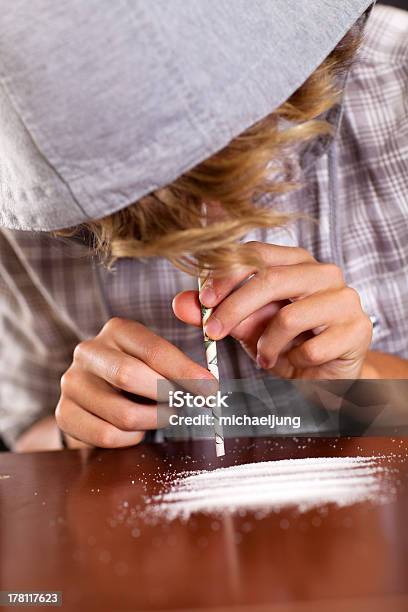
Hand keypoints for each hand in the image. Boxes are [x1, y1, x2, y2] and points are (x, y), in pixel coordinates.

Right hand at [56, 318, 213, 447]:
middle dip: (164, 396)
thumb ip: (180, 365)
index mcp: (117, 330)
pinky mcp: (64, 413)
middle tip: (182, 406)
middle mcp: (89, 351)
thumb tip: (209, 384)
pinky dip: (130, 438)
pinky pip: (106, 435)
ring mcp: (72, 382)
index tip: (210, 389)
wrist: (97, 394)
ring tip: (161, 416)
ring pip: (121, 412)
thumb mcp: (157, 359)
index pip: (153, 350)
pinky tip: (136, 429)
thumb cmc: (140, 373)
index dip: (184, 371)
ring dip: (151, 420)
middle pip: (129, 376)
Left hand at [173, 242, 371, 379]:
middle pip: (270, 279)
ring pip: (289, 316)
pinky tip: (295, 363)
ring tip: (264, 357)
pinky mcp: (358, 329)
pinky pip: (312, 347)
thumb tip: (180, 303)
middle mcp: (324, 272)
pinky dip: (294, 361)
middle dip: (234, 309)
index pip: (257, 254)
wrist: (324, 376)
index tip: (204, 301)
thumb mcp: (244, 326)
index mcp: (296, 261)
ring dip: (266, 345)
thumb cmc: (284, 343)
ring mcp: (345, 298)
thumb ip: (216, 312)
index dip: (225, 275)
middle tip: (213, 333)